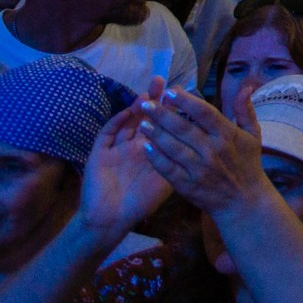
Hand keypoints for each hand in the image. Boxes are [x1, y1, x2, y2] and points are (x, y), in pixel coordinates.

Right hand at [81, 91, 174, 235]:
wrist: (109, 222)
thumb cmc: (140, 203)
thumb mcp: (166, 182)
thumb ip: (180, 163)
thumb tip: (203, 146)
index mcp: (151, 151)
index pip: (163, 125)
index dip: (171, 110)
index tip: (184, 92)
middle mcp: (134, 145)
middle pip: (145, 117)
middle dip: (154, 100)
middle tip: (162, 80)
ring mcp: (116, 148)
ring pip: (127, 122)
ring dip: (136, 107)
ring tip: (148, 93)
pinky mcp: (98, 154)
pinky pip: (106, 134)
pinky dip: (116, 123)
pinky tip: (127, 113)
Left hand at [138, 85, 268, 213]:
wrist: (243, 201)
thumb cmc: (248, 164)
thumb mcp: (253, 135)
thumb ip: (245, 111)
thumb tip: (245, 87)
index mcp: (228, 135)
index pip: (204, 113)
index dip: (186, 100)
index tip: (170, 91)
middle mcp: (213, 150)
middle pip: (183, 128)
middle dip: (162, 114)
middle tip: (146, 103)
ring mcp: (199, 169)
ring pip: (173, 147)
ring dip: (155, 134)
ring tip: (142, 122)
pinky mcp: (188, 185)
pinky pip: (168, 169)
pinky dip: (156, 158)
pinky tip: (145, 147)